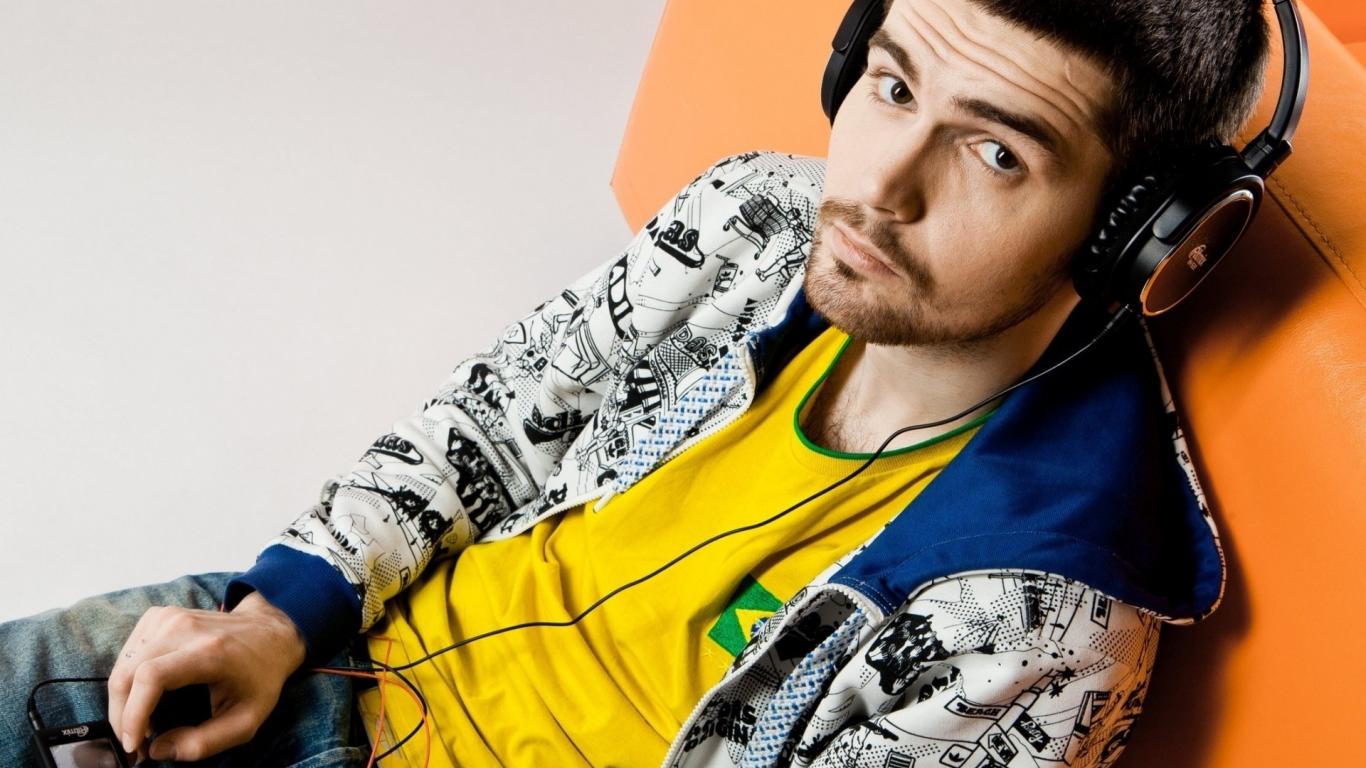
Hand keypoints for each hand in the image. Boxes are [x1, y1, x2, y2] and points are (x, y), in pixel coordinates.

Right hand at [106, 592, 306, 761]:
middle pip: (127, 672)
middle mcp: (185, 628)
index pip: (151, 677)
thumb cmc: (260, 679)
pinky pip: (128, 652)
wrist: (271, 634)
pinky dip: (127, 678)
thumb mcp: (246, 720)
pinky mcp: (160, 616)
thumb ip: (205, 743)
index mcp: (209, 651)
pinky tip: (144, 695)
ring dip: (122, 700)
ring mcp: (170, 617)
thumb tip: (158, 750)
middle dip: (121, 715)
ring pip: (123, 664)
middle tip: (133, 743)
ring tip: (140, 724)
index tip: (134, 745)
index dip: (133, 714)